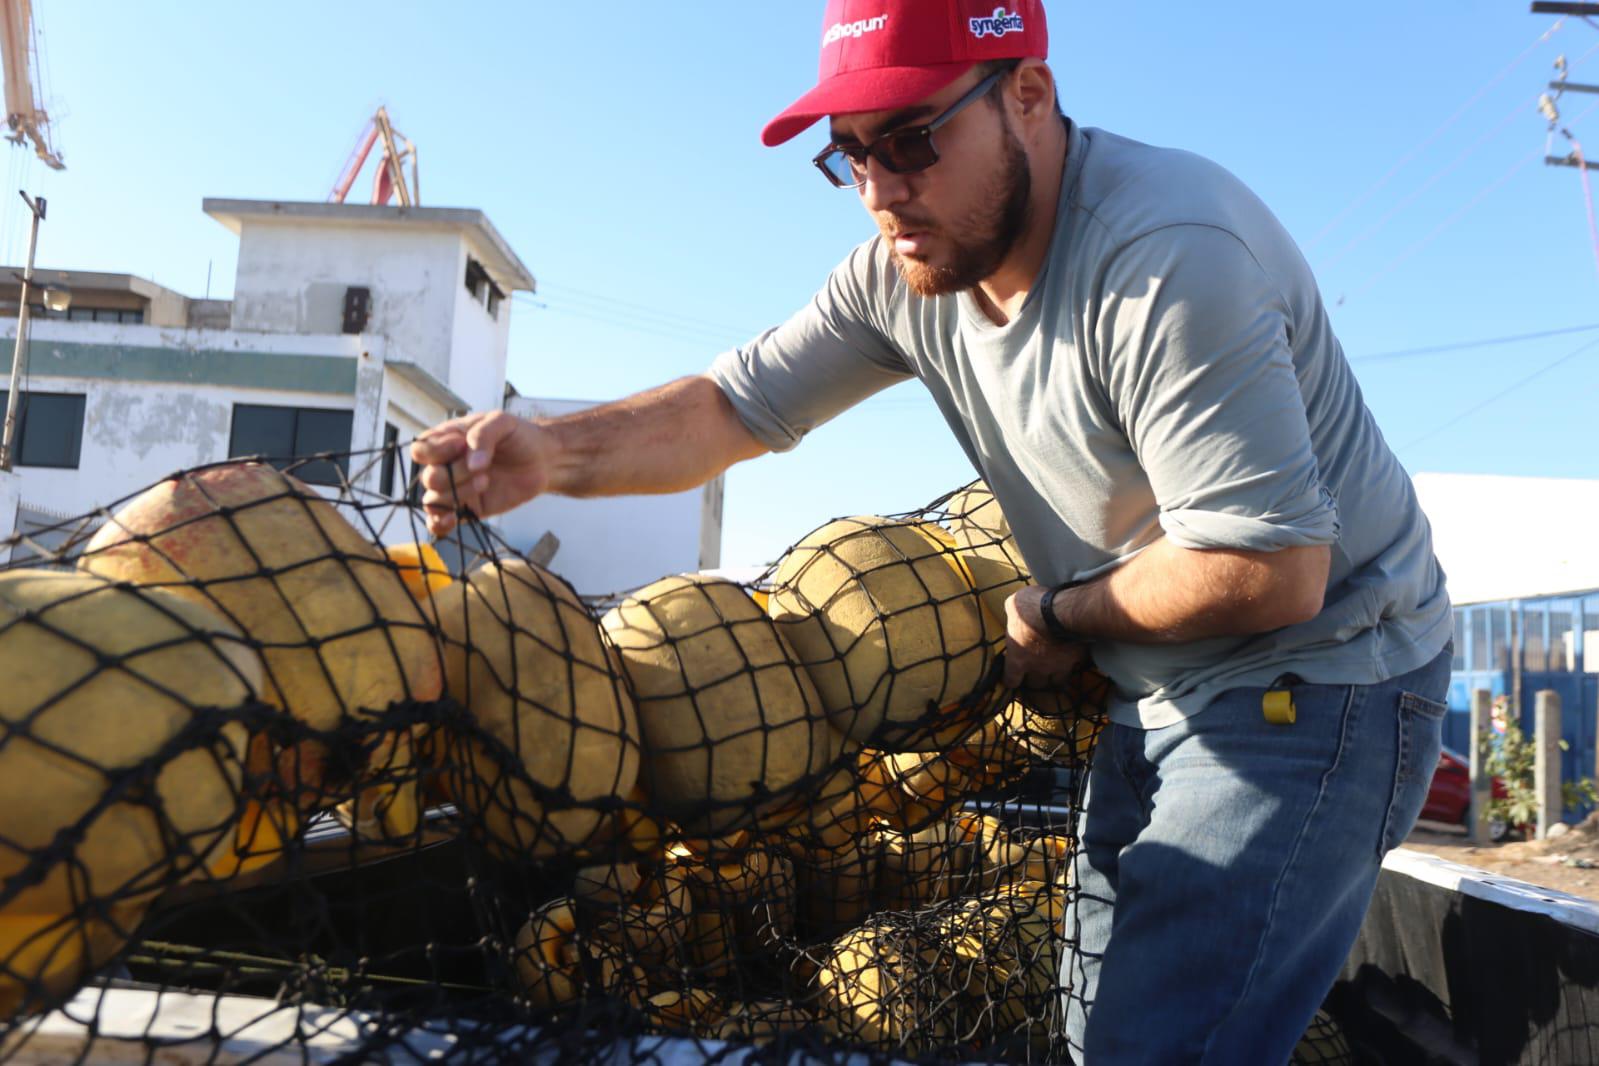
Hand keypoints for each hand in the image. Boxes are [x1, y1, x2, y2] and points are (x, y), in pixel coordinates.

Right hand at [409, 411, 551, 536]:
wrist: (542, 458)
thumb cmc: (518, 436)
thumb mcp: (501, 422)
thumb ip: (483, 436)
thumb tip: (472, 464)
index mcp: (446, 441)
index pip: (420, 450)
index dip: (437, 451)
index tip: (462, 446)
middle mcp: (445, 465)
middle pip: (429, 478)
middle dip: (456, 474)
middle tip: (483, 469)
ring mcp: (455, 488)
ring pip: (435, 500)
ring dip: (458, 494)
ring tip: (485, 482)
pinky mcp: (468, 508)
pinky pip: (440, 522)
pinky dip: (440, 524)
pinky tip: (454, 518)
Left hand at [1003, 585, 1086, 690]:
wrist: (1061, 609)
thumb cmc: (1031, 607)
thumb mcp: (1013, 606)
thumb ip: (1012, 615)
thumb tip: (1013, 611)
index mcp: (1018, 658)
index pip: (1012, 681)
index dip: (1012, 679)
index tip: (1014, 674)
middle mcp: (1037, 668)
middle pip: (1035, 685)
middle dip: (1034, 679)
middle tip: (1034, 669)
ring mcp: (1058, 666)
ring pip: (1056, 683)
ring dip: (1054, 678)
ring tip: (1054, 670)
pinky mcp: (1076, 659)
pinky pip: (1075, 668)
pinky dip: (1073, 666)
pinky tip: (1073, 660)